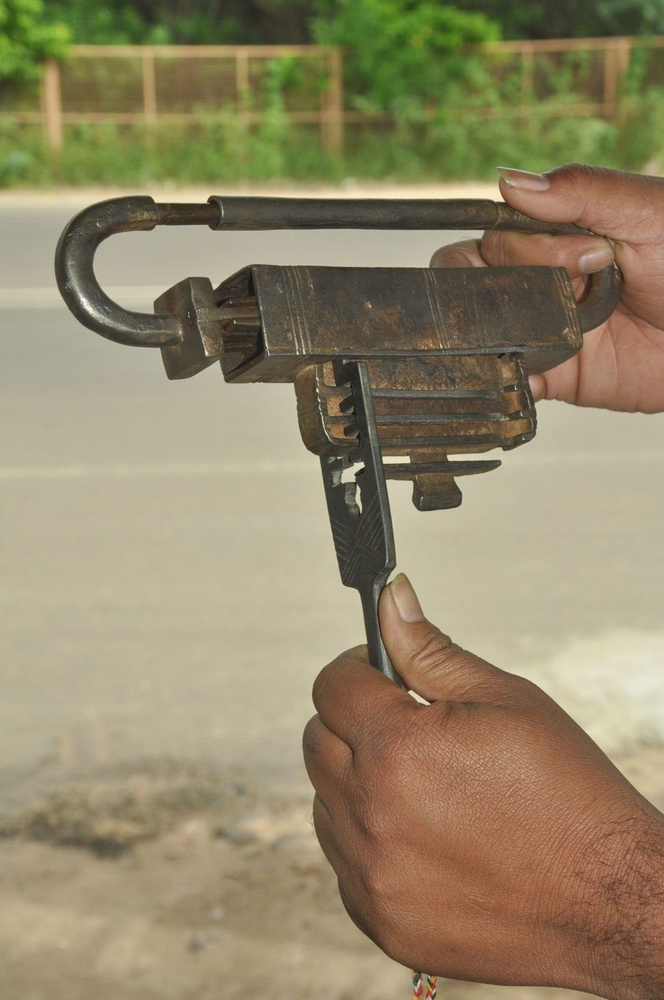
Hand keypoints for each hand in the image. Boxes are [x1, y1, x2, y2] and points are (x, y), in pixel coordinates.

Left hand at [303, 574, 663, 997]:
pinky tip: (422, 834)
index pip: (332, 685)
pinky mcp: (379, 918)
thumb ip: (429, 650)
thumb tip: (390, 599)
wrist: (608, 898)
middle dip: (352, 722)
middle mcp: (371, 814)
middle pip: (318, 742)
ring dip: (357, 782)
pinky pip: (343, 860)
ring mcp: (371, 875)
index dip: (356, 668)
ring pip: (325, 802)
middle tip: (407, 728)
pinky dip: (367, 839)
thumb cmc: (566, 792)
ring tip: (423, 786)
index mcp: (399, 749)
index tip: (381, 674)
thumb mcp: (505, 700)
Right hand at [432, 164, 663, 413]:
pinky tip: (530, 371)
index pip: (501, 231)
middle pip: (478, 276)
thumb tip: (509, 179)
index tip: (588, 253)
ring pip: (480, 326)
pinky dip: (502, 378)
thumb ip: (582, 191)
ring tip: (549, 334)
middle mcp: (541, 276)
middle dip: (514, 284)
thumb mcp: (647, 212)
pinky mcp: (553, 374)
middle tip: (576, 293)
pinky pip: (507, 377)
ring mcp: (542, 325)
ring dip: (496, 331)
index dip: (527, 245)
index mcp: (558, 231)